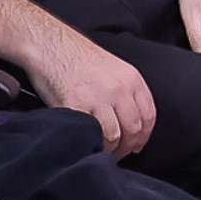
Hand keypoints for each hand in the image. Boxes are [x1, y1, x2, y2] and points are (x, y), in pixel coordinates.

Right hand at [19, 33, 156, 157]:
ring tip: (102, 150)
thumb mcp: (114, 69)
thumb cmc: (78, 58)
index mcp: (131, 79)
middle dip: (128, 147)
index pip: (149, 115)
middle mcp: (119, 88)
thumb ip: (126, 92)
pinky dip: (92, 144)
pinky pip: (91, 134)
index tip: (137, 145)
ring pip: (114, 136)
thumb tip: (133, 123)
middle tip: (119, 153)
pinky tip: (88, 143)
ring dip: (110, 149)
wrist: (51, 46)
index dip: (144, 136)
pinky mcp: (76, 106)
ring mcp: (98, 97)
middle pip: (134, 129)